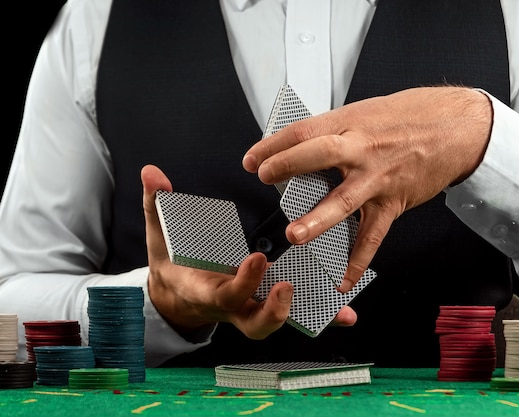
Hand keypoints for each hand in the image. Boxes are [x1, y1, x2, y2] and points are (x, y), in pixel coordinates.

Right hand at [141, 165, 355, 339]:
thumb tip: (151, 173)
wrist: (177, 296)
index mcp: (205, 291)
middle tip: (289, 287)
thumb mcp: (159, 236)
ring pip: (278, 323)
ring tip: (334, 305)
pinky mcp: (264, 307)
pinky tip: (345, 314)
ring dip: (305, 315)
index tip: (257, 259)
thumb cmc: (172, 265)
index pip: (224, 294)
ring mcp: (249, 310)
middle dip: (273, 310)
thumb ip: (157, 205)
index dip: (242, 282)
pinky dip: (319, 318)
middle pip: (254, 323)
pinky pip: (295, 317)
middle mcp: (231, 307)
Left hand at [243, 86, 491, 292]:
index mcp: (351, 123)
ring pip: (345, 201)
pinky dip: (358, 261)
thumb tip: (303, 146)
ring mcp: (378, 179)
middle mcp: (363, 149)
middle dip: (289, 165)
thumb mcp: (367, 111)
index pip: (304, 131)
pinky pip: (373, 236)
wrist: (456, 128)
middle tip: (266, 178)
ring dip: (318, 219)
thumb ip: (336, 131)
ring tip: (295, 235)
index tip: (252, 160)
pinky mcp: (393, 203)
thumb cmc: (411, 116)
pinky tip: (343, 279)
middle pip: (320, 154)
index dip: (274, 145)